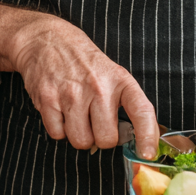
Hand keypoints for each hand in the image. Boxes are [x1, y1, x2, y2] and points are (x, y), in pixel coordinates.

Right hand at [9, 13, 159, 158]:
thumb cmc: (83, 62)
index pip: (141, 111)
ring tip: (77, 114)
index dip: (148, 136)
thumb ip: (123, 103)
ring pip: (81, 141)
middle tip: (96, 122)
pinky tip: (61, 111)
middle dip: (101, 138)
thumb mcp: (112, 73)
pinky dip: (59, 129)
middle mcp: (98, 87)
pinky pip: (57, 135)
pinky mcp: (48, 99)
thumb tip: (131, 140)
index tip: (147, 154)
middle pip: (106, 139)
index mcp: (120, 80)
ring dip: (79, 135)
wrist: (47, 40)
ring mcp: (72, 94)